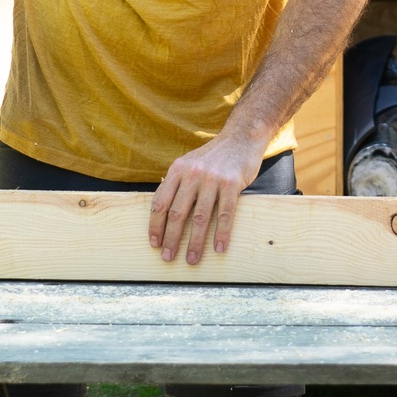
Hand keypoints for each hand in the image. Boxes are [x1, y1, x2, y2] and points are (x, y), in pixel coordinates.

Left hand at [149, 134, 267, 264]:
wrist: (241, 137)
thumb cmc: (214, 156)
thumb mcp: (190, 163)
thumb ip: (178, 183)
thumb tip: (163, 211)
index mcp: (178, 169)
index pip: (160, 202)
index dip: (155, 225)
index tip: (154, 243)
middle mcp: (192, 174)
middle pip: (177, 212)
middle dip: (171, 239)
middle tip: (168, 258)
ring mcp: (212, 179)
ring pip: (199, 217)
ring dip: (195, 242)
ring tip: (192, 259)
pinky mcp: (231, 183)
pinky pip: (225, 214)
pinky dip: (221, 233)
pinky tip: (218, 248)